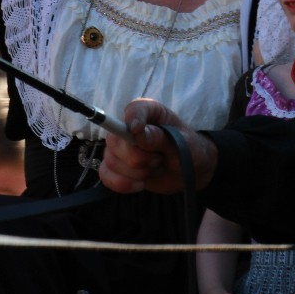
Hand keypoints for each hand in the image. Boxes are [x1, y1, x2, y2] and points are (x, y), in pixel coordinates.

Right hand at [98, 99, 217, 193]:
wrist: (188, 172)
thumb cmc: (187, 149)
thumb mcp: (182, 142)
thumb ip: (160, 137)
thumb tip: (137, 132)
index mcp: (149, 112)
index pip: (133, 109)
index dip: (132, 118)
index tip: (137, 129)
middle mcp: (128, 127)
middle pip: (114, 140)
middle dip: (138, 158)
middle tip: (159, 160)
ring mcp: (119, 148)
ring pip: (111, 162)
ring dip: (137, 173)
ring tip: (154, 169)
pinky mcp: (116, 167)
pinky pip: (106, 175)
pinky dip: (123, 184)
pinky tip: (140, 184)